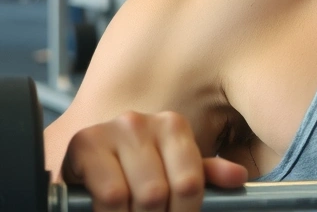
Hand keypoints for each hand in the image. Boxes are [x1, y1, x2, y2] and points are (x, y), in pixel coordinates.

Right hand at [61, 111, 247, 211]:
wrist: (78, 169)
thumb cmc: (129, 172)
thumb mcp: (168, 171)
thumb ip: (202, 174)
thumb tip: (238, 177)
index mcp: (172, 125)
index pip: (190, 182)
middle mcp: (142, 121)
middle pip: (161, 193)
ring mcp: (113, 129)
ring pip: (139, 195)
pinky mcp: (84, 143)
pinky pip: (110, 193)